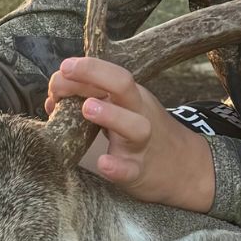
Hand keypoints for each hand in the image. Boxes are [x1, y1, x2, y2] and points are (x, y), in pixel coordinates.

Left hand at [45, 56, 214, 210]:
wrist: (186, 169)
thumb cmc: (142, 134)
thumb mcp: (123, 111)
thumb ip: (90, 101)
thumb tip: (53, 99)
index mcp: (131, 98)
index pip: (111, 73)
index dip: (86, 67)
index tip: (63, 69)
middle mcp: (138, 114)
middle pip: (123, 86)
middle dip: (94, 74)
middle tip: (65, 74)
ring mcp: (141, 144)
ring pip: (134, 126)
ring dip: (110, 115)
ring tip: (87, 108)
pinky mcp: (140, 172)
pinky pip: (130, 170)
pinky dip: (118, 167)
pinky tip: (104, 163)